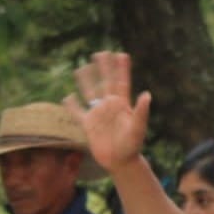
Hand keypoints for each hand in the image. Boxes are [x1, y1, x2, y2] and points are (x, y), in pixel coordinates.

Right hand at [65, 51, 150, 172]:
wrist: (121, 161)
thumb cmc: (133, 146)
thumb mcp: (138, 128)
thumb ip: (141, 112)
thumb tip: (147, 94)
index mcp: (122, 104)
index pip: (121, 82)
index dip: (121, 69)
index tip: (121, 54)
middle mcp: (109, 106)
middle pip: (105, 82)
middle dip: (103, 68)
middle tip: (101, 52)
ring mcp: (98, 114)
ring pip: (90, 93)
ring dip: (86, 80)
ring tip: (81, 67)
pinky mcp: (88, 125)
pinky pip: (77, 112)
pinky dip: (71, 105)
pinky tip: (67, 96)